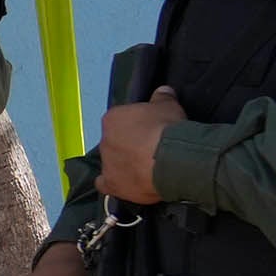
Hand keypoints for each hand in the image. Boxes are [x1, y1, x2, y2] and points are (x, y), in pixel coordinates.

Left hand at [96, 90, 187, 206]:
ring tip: (144, 167)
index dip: (136, 126)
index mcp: (112, 118)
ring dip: (124, 164)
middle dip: (130, 145)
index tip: (150, 130)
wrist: (170, 158)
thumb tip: (163, 91)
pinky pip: (105, 184)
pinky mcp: (112, 184)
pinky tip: (126, 184)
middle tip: (150, 149)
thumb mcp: (168, 106)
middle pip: (115, 142)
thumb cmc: (166, 128)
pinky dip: (114, 183)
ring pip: (112, 162)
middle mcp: (104, 140)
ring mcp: (106, 163)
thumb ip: (163, 98)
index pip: (120, 120)